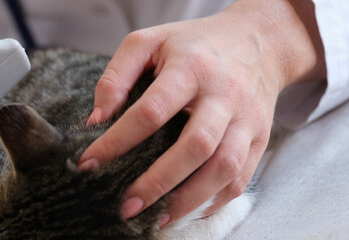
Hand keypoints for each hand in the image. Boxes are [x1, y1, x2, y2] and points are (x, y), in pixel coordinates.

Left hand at [78, 0, 324, 226]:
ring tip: (157, 218)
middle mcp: (224, 95)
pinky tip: (188, 211)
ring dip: (189, 200)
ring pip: (224, 168)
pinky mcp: (260, 138)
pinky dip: (215, 201)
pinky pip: (242, 177)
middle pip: (195, 146)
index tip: (89, 163)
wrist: (258, 40)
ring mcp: (247, 119)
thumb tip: (97, 119)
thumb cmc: (193, 44)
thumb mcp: (149, 41)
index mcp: (191, 67)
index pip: (151, 111)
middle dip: (158, 181)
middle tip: (126, 205)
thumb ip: (117, 76)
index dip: (117, 141)